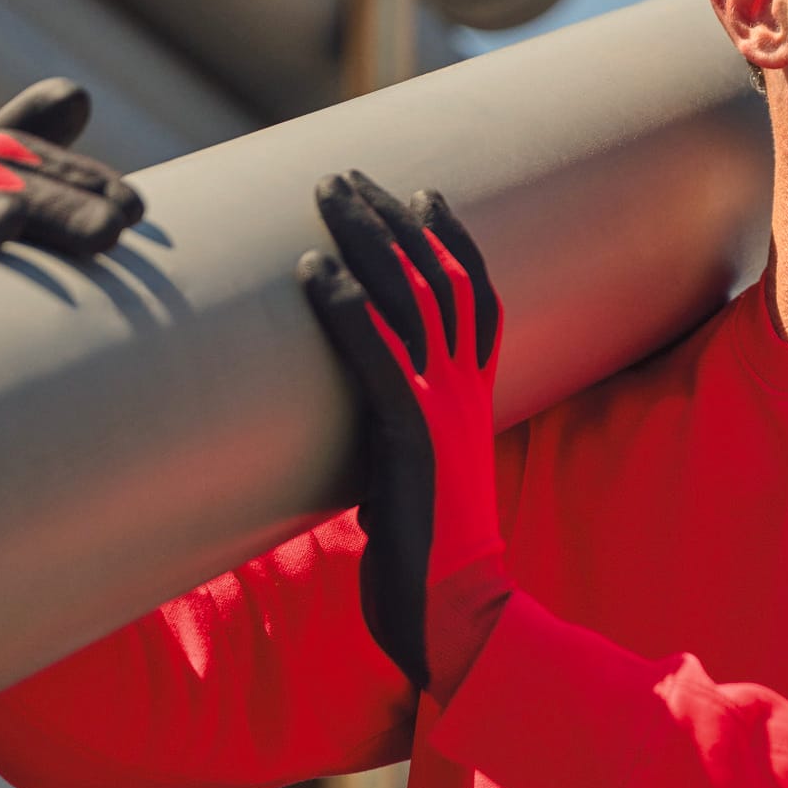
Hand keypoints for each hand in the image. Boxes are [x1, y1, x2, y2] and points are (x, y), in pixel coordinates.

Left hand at [300, 171, 508, 700]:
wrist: (457, 614)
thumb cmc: (431, 560)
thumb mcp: (420, 479)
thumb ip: (405, 439)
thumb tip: (373, 429)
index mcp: (476, 401)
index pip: (477, 299)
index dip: (454, 242)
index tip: (425, 195)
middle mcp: (467, 394)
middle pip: (440, 278)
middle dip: (395, 218)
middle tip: (350, 174)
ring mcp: (443, 412)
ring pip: (410, 299)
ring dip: (366, 238)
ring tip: (328, 193)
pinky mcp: (409, 440)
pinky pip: (376, 357)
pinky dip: (343, 310)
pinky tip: (310, 271)